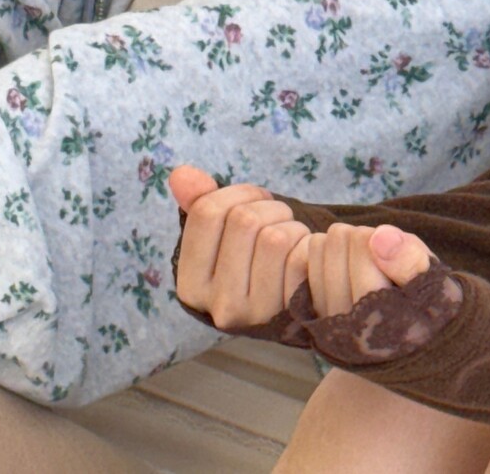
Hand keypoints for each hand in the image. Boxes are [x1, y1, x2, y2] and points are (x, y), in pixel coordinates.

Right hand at [170, 166, 434, 328]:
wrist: (305, 303)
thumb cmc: (259, 259)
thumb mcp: (225, 234)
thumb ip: (198, 204)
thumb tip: (180, 174)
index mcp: (192, 286)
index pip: (206, 212)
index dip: (236, 192)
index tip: (252, 198)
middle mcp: (219, 307)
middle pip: (243, 221)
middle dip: (267, 207)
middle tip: (277, 216)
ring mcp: (256, 316)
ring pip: (274, 237)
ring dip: (290, 224)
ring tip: (292, 234)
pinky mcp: (293, 316)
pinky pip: (303, 256)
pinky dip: (310, 243)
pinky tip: (307, 252)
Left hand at [300, 222, 433, 317]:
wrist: (407, 340)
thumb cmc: (426, 300)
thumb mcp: (434, 281)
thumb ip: (412, 260)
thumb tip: (380, 237)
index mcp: (386, 322)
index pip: (366, 245)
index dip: (384, 239)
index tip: (398, 257)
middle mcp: (350, 328)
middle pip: (337, 240)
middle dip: (359, 239)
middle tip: (380, 260)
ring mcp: (326, 323)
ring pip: (317, 247)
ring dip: (339, 246)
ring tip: (364, 266)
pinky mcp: (310, 318)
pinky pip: (300, 261)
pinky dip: (320, 255)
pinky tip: (342, 270)